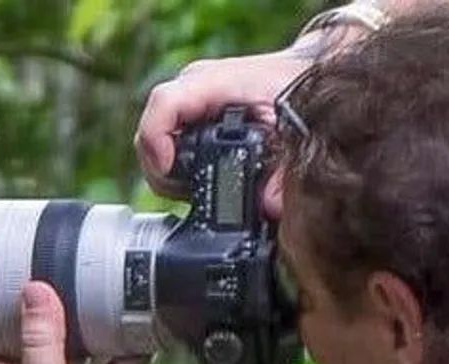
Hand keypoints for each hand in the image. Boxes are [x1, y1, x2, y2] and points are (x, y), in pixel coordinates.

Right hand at [133, 48, 309, 214]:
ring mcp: (186, 102)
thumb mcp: (296, 127)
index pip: (164, 105)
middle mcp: (192, 89)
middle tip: (188, 193)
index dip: (155, 141)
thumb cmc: (296, 89)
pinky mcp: (185, 116)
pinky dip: (173, 169)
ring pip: (151, 144)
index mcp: (215, 83)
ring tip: (194, 189)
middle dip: (162, 173)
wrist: (299, 72)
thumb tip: (268, 205)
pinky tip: (196, 180)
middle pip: (149, 133)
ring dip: (166, 175)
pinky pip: (162, 145)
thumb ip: (284, 169)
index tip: (168, 171)